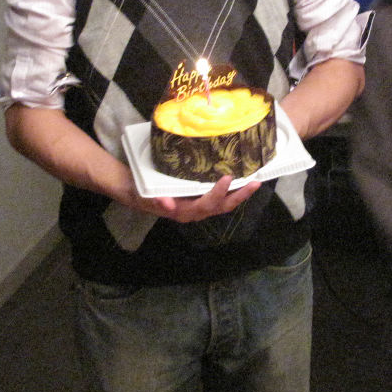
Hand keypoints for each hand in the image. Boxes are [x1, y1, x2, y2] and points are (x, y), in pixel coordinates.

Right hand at [131, 175, 259, 222]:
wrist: (136, 194)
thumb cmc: (143, 194)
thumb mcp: (146, 195)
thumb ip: (155, 200)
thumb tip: (167, 203)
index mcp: (185, 212)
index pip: (206, 205)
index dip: (217, 193)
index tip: (227, 179)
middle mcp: (196, 212)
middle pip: (222, 207)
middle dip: (240, 196)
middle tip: (255, 183)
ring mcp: (200, 207)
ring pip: (224, 203)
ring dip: (240, 193)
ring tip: (254, 181)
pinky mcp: (201, 199)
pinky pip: (220, 198)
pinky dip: (232, 190)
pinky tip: (241, 179)